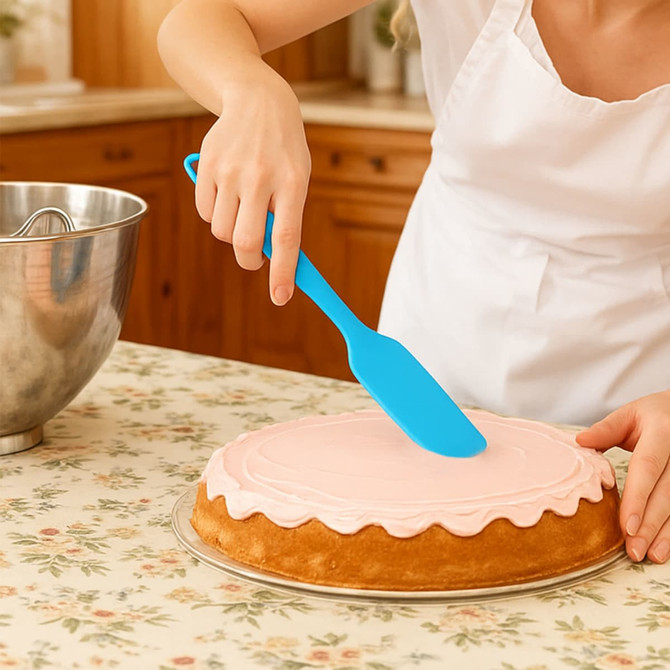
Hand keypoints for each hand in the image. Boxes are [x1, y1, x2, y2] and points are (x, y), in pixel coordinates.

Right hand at [195, 64, 310, 304]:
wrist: (257, 101)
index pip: (286, 238)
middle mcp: (259, 177)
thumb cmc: (283, 151)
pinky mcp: (206, 165)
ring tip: (244, 210)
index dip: (282, 272)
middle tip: (254, 261)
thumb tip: (270, 258)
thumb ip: (285, 216)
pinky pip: (205, 213)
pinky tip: (228, 195)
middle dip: (249, 261)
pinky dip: (216, 215)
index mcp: (292, 182)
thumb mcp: (297, 179)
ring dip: (232, 234)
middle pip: (245, 242)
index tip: (280, 297)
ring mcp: (230, 170)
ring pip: (222, 231)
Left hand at [576, 390, 669, 563]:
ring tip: (650, 554)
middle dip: (650, 525)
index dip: (638, 498)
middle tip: (633, 550)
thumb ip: (605, 429)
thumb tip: (578, 442)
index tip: (626, 525)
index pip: (647, 468)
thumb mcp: (629, 414)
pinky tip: (665, 547)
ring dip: (665, 532)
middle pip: (666, 494)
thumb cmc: (653, 414)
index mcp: (662, 433)